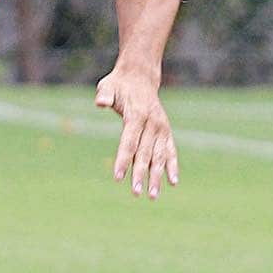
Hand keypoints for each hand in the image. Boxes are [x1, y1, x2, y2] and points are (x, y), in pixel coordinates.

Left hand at [94, 65, 178, 198]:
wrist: (140, 77)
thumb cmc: (119, 85)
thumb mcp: (108, 86)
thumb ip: (105, 95)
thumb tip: (100, 103)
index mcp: (137, 115)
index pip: (129, 142)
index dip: (123, 160)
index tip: (117, 178)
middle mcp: (152, 124)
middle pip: (145, 153)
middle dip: (140, 175)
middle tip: (135, 193)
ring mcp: (162, 129)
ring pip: (160, 157)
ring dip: (156, 177)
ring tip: (152, 196)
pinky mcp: (166, 132)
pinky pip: (171, 152)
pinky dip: (173, 167)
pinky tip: (173, 183)